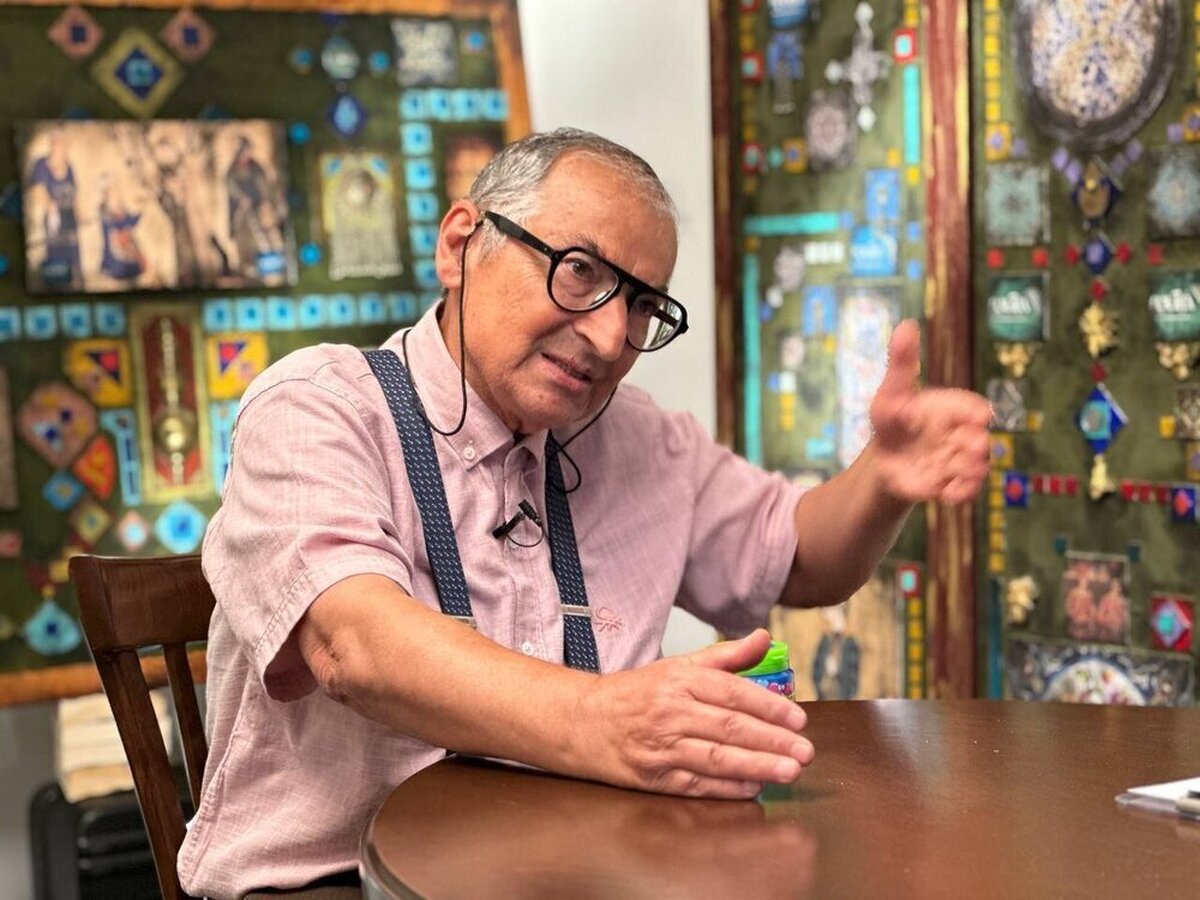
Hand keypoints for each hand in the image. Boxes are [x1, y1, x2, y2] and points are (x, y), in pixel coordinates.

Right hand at [570, 628, 813, 798]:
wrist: (580, 721)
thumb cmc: (634, 694)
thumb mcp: (677, 666)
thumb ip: (726, 656)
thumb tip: (765, 638)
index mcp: (679, 681)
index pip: (733, 692)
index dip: (769, 706)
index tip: (798, 718)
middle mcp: (670, 712)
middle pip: (730, 727)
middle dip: (772, 740)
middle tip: (805, 750)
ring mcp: (660, 747)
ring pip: (716, 757)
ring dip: (757, 765)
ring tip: (789, 770)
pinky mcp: (653, 777)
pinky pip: (697, 784)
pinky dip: (727, 788)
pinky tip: (753, 787)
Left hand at [868, 319, 990, 504]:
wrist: (884, 458)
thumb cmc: (892, 420)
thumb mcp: (891, 392)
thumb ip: (902, 362)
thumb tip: (905, 325)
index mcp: (952, 409)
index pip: (972, 408)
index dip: (975, 413)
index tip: (978, 416)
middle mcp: (961, 435)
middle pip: (980, 440)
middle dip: (976, 444)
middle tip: (968, 445)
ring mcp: (958, 460)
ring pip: (976, 467)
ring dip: (969, 469)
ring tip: (951, 467)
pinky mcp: (951, 484)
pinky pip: (965, 491)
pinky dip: (961, 493)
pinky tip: (947, 493)